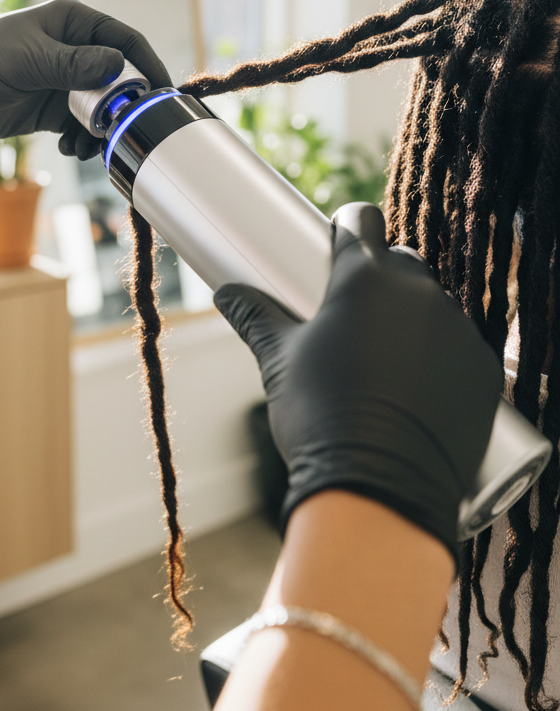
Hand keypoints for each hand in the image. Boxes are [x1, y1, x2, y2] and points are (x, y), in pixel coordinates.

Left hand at [0, 0, 171, 161]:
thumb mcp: (27, 60)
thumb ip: (73, 65)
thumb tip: (118, 67)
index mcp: (71, 22)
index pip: (123, 39)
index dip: (146, 64)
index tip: (161, 92)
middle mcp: (72, 49)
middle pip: (118, 78)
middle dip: (122, 106)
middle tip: (121, 130)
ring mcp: (62, 81)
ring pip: (103, 107)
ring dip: (101, 129)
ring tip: (86, 145)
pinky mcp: (50, 110)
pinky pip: (82, 126)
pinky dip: (83, 140)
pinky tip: (69, 147)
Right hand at [214, 202, 501, 561]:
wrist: (379, 489)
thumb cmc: (321, 418)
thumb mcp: (278, 361)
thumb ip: (256, 318)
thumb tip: (227, 294)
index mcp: (365, 277)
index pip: (361, 221)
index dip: (346, 229)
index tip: (334, 248)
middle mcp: (418, 291)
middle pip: (399, 262)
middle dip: (378, 278)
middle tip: (350, 318)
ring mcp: (456, 329)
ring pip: (431, 304)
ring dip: (410, 318)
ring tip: (382, 362)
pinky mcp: (483, 367)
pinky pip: (458, 346)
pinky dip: (439, 356)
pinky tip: (416, 388)